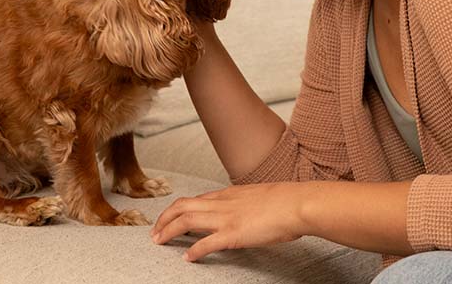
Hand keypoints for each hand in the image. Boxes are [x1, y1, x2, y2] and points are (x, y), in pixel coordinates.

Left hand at [150, 182, 307, 261]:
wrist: (297, 203)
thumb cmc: (286, 201)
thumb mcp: (260, 196)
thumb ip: (247, 203)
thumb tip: (246, 211)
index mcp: (229, 193)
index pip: (196, 198)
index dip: (179, 208)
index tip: (170, 217)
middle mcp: (223, 203)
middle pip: (182, 206)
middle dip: (164, 218)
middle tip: (154, 231)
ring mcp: (226, 217)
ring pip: (186, 220)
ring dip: (169, 231)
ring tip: (159, 242)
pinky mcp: (233, 234)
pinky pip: (206, 243)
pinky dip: (194, 251)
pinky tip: (188, 258)